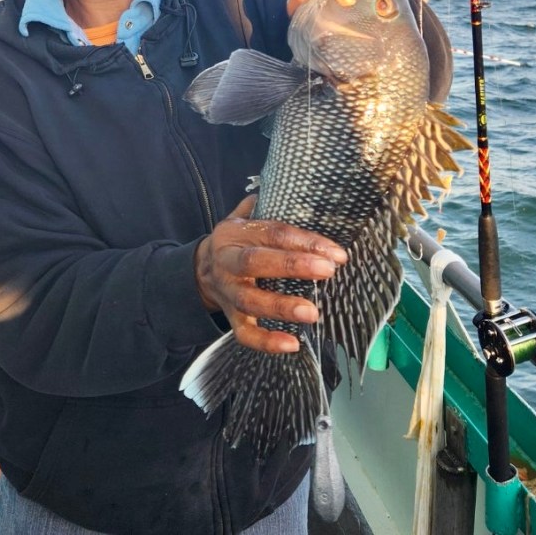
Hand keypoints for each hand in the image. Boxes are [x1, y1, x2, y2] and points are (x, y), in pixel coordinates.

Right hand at [194, 196, 347, 353]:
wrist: (200, 270)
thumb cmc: (235, 243)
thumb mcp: (242, 218)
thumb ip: (263, 207)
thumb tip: (292, 190)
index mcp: (235, 234)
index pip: (272, 233)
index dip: (304, 241)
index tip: (335, 252)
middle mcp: (228, 262)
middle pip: (257, 263)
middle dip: (293, 266)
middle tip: (327, 271)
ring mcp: (228, 292)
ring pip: (251, 301)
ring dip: (281, 307)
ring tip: (312, 313)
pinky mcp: (231, 317)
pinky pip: (245, 333)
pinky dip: (266, 342)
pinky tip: (292, 345)